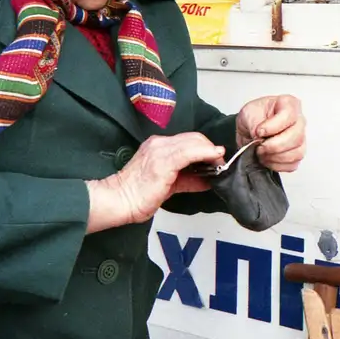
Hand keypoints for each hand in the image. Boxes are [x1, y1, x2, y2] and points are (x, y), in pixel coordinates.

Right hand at [86, 133, 224, 231]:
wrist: (119, 201)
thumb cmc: (137, 195)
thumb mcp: (168, 184)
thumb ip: (188, 179)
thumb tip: (207, 179)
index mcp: (157, 146)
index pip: (188, 140)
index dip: (205, 148)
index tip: (215, 160)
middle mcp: (159, 143)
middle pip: (194, 138)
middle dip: (211, 149)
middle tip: (221, 162)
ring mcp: (160, 150)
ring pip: (194, 142)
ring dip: (211, 152)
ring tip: (220, 164)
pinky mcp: (164, 160)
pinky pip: (190, 152)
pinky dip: (206, 153)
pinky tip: (215, 159)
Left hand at [235, 94, 306, 172]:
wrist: (249, 131)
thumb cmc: (252, 117)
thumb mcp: (248, 112)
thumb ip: (254, 122)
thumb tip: (260, 135)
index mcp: (288, 104)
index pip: (289, 115)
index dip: (273, 126)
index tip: (259, 132)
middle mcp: (298, 121)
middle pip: (296, 137)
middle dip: (274, 146)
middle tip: (259, 146)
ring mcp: (300, 138)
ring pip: (296, 153)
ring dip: (275, 156)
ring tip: (261, 152)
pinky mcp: (296, 154)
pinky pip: (292, 164)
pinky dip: (277, 164)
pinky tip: (267, 158)